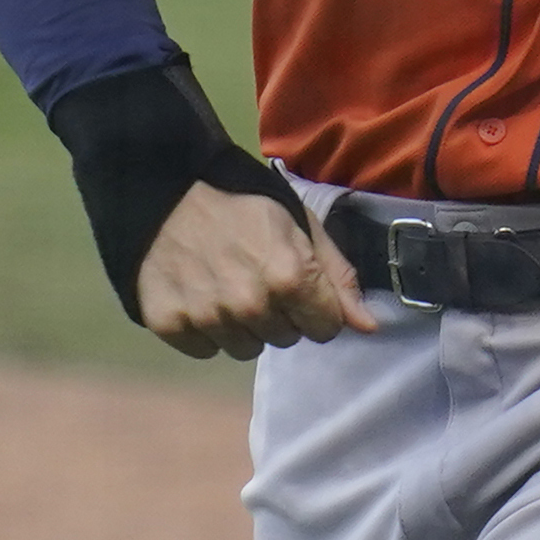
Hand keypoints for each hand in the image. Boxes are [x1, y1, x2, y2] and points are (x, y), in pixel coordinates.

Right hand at [133, 181, 379, 359]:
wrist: (169, 189)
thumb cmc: (245, 203)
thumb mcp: (303, 226)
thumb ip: (338, 278)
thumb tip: (369, 327)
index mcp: (290, 278)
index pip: (326, 329)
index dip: (317, 306)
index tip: (300, 283)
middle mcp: (250, 305)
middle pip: (286, 339)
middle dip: (282, 313)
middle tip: (259, 275)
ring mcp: (208, 318)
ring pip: (247, 348)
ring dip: (244, 324)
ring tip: (229, 282)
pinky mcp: (171, 325)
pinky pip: (206, 350)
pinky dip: (207, 327)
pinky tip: (201, 292)